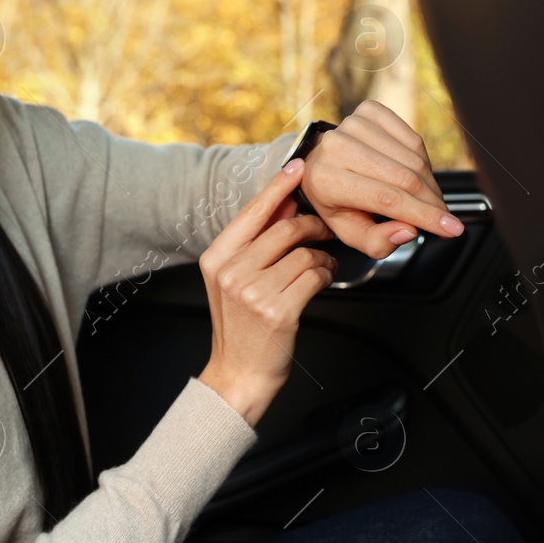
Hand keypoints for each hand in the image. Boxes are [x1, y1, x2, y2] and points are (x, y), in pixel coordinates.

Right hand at [197, 158, 335, 425]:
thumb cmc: (241, 328)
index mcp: (216, 258)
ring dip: (323, 257)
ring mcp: (253, 292)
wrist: (238, 375)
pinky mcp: (278, 310)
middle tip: (327, 230)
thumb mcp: (234, 281)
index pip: (253, 211)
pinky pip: (314, 276)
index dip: (279, 186)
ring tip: (322, 268)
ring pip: (304, 253)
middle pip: (285, 229)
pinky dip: (325, 276)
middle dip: (314, 226)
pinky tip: (321, 282)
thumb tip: (284, 203)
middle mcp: (231, 271)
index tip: (299, 166)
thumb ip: (255, 242)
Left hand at [298, 100, 464, 258]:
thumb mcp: (350, 232)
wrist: (321, 164)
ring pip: (413, 159)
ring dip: (429, 184)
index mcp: (327, 180)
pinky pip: (413, 139)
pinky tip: (414, 174)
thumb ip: (377, 241)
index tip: (453, 228)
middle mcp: (337, 146)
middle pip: (405, 178)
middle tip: (444, 217)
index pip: (387, 199)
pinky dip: (422, 161)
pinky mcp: (369, 111)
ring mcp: (353, 124)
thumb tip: (409, 230)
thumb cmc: (336, 201)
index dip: (425, 215)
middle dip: (433, 202)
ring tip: (424, 198)